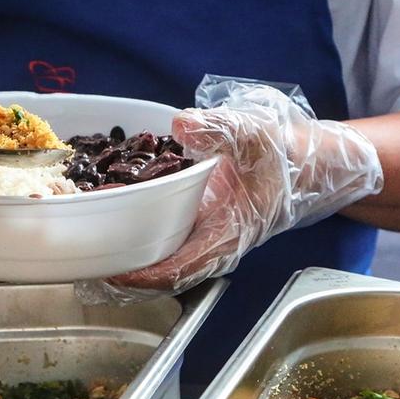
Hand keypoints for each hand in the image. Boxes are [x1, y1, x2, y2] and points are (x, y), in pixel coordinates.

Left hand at [76, 83, 382, 303]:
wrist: (319, 164)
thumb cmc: (295, 156)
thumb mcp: (263, 135)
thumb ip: (224, 129)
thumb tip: (181, 123)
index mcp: (229, 232)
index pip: (181, 268)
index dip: (145, 275)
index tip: (112, 273)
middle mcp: (213, 240)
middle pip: (161, 269)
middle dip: (123, 267)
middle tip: (80, 257)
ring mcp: (205, 231)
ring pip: (160, 254)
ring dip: (125, 250)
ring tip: (84, 241)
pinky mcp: (200, 218)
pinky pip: (164, 234)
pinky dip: (136, 229)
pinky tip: (110, 215)